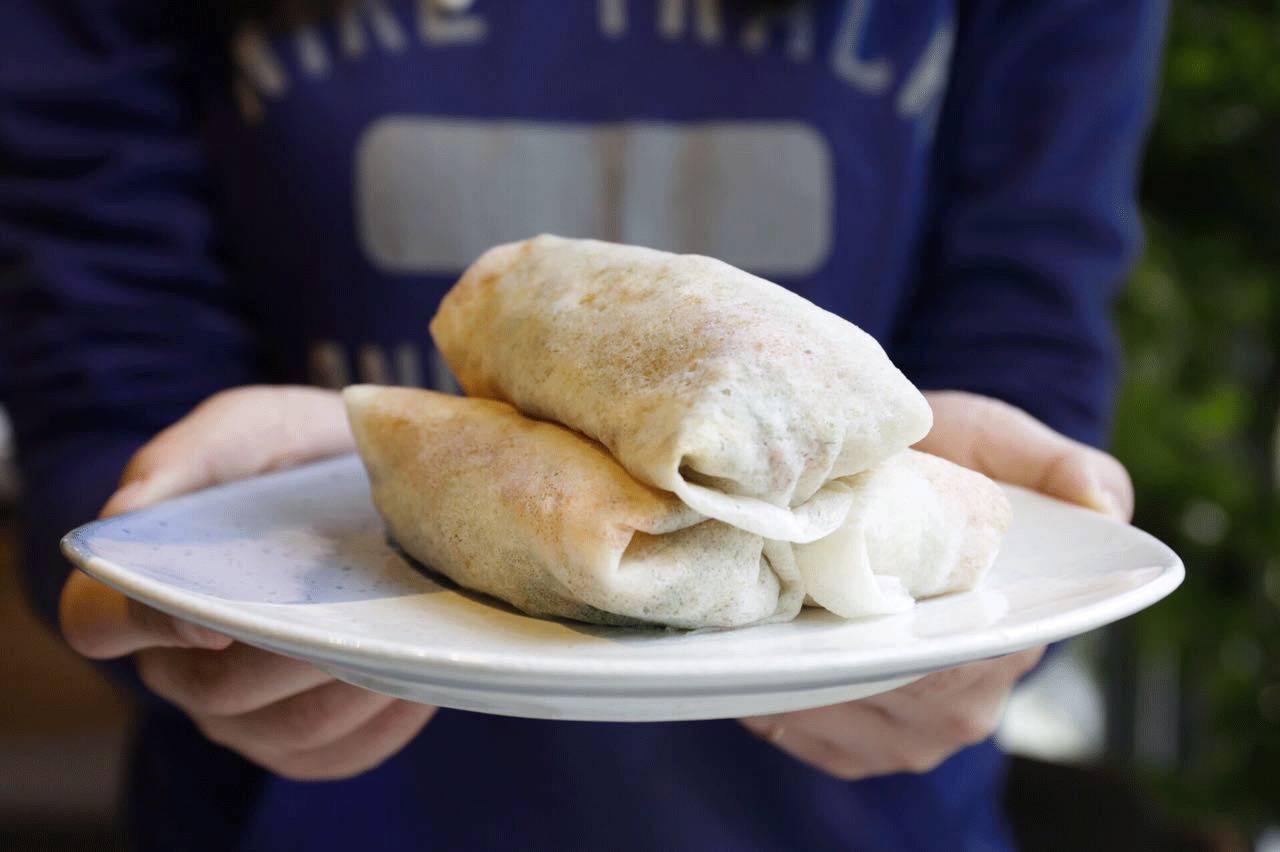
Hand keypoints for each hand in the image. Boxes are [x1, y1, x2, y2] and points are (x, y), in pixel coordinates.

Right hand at [60, 386, 436, 779]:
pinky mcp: (311, 742)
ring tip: (402, 641)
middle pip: (217, 690)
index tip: (214, 618)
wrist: (369, 485)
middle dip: (289, 658)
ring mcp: (245, 715)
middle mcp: (181, 666)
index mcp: (143, 587)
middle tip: (354, 615)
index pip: (97, 623)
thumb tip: (129, 505)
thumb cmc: (293, 457)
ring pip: (290, 730)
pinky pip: (343, 752)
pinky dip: (388, 719)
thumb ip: (188, 457)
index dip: (144, 626)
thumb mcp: (247, 430)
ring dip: (352, 689)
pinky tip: (422, 674)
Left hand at [740, 391, 1132, 778]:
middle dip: (823, 658)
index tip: (830, 600)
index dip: (887, 638)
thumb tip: (1101, 508)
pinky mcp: (852, 743)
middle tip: (767, 608)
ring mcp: (910, 733)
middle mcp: (967, 703)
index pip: (950, 663)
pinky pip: (802, 736)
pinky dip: (768, 701)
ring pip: (836, 720)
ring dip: (786, 680)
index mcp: (1016, 642)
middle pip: (883, 697)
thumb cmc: (955, 458)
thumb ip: (1058, 465)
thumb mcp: (1000, 440)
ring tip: (746, 628)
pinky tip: (741, 661)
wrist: (900, 479)